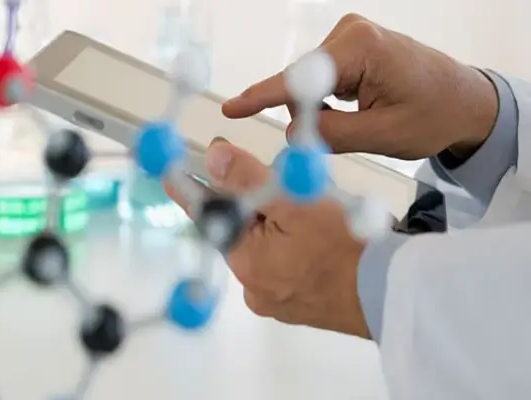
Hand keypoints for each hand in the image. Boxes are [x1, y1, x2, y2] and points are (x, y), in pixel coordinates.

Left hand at [165, 138, 370, 338]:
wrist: (393, 294)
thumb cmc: (348, 248)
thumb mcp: (296, 202)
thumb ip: (251, 180)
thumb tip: (215, 158)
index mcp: (248, 263)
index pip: (210, 218)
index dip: (191, 192)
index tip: (172, 174)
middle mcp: (256, 287)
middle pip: (241, 231)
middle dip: (254, 203)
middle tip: (279, 182)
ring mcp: (278, 299)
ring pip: (265, 246)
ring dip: (277, 223)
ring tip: (312, 210)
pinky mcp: (298, 304)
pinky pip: (283, 265)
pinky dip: (291, 244)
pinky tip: (316, 235)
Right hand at [222, 14, 498, 159]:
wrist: (464, 100)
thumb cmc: (433, 115)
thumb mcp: (383, 134)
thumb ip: (332, 134)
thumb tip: (292, 133)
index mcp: (361, 48)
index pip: (299, 78)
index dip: (262, 96)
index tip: (231, 109)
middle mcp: (350, 34)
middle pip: (301, 82)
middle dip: (308, 116)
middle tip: (333, 142)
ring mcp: (349, 38)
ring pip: (308, 85)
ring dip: (321, 112)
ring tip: (360, 124)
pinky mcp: (350, 49)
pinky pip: (320, 82)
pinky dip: (326, 104)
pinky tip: (354, 112)